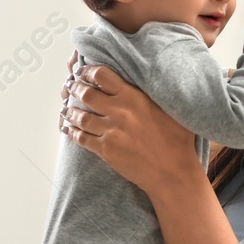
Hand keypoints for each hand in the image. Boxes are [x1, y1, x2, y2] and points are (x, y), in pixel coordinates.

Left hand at [58, 51, 202, 195]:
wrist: (173, 172)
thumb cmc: (178, 141)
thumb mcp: (172, 109)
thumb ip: (156, 94)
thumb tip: (154, 80)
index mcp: (134, 97)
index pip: (103, 76)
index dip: (89, 71)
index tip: (83, 71)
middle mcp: (119, 111)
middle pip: (86, 93)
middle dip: (75, 88)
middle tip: (70, 86)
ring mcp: (110, 131)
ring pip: (80, 116)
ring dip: (70, 110)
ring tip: (66, 108)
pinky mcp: (106, 150)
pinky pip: (81, 138)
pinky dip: (71, 131)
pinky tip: (67, 128)